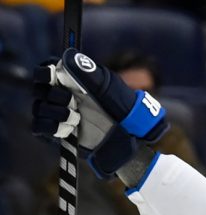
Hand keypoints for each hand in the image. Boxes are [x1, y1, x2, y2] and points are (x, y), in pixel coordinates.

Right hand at [32, 48, 167, 177]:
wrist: (129, 131)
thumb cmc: (120, 103)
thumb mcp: (107, 86)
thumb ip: (88, 73)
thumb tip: (68, 55)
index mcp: (71, 78)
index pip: (45, 69)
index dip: (43, 72)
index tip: (51, 76)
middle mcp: (61, 94)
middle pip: (39, 90)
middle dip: (54, 95)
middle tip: (71, 101)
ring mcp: (58, 112)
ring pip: (39, 108)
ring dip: (56, 112)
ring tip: (76, 117)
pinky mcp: (58, 131)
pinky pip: (39, 127)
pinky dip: (51, 126)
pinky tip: (69, 128)